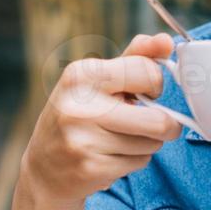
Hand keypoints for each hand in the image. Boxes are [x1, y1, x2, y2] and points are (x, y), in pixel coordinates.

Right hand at [20, 32, 183, 201]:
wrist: (44, 168)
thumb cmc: (79, 116)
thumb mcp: (99, 80)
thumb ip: (135, 58)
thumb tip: (167, 41)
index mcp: (82, 74)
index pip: (148, 72)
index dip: (155, 84)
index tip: (143, 92)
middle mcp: (79, 105)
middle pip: (159, 120)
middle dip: (165, 125)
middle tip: (149, 123)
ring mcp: (84, 139)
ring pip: (153, 143)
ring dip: (146, 143)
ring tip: (120, 139)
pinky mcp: (91, 168)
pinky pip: (140, 162)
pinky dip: (134, 160)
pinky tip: (111, 156)